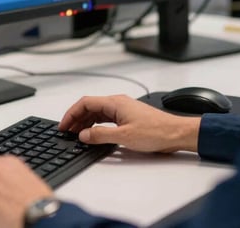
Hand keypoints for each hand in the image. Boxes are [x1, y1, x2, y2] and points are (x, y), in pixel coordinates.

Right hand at [59, 95, 200, 152]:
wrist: (176, 134)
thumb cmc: (156, 132)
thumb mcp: (124, 137)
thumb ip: (100, 135)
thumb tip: (83, 135)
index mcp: (115, 103)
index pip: (85, 103)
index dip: (71, 113)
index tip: (63, 125)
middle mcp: (117, 103)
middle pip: (89, 107)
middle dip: (76, 118)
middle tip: (67, 131)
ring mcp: (123, 109)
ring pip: (97, 112)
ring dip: (85, 122)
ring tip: (77, 134)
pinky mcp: (128, 117)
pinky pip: (106, 117)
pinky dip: (96, 125)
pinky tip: (93, 134)